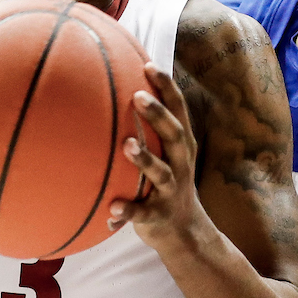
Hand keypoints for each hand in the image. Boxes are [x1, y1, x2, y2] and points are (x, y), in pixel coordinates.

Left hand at [107, 63, 209, 249]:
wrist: (184, 232)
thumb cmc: (166, 182)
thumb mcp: (166, 154)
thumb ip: (149, 128)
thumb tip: (114, 90)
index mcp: (182, 147)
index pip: (178, 111)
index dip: (167, 88)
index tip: (149, 65)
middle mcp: (180, 165)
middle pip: (174, 136)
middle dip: (158, 115)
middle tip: (137, 96)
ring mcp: (170, 191)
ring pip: (161, 174)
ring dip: (145, 159)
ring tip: (127, 145)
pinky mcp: (158, 216)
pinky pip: (142, 213)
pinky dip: (128, 211)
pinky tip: (112, 207)